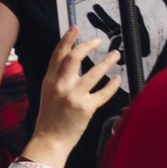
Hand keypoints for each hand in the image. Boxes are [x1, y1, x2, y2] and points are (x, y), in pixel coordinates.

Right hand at [28, 20, 123, 157]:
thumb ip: (58, 78)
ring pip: (94, 73)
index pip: (58, 54)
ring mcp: (74, 96)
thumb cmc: (50, 118)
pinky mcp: (86, 108)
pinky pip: (103, 93)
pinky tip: (117, 79)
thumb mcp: (48, 93)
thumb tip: (70, 62)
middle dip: (88, 46)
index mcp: (50, 80)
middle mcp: (61, 86)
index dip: (67, 39)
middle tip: (98, 40)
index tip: (75, 28)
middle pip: (74, 58)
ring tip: (115, 55)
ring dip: (107, 62)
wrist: (50, 139)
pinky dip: (112, 85)